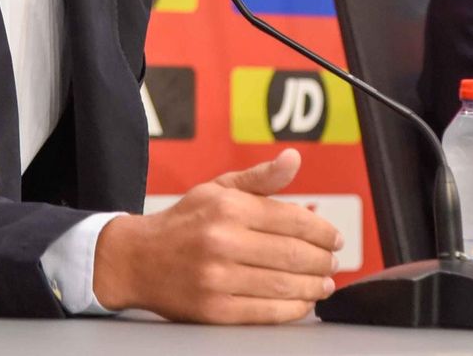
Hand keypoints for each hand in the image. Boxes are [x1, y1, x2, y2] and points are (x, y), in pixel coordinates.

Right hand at [92, 148, 343, 322]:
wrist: (136, 260)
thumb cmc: (183, 223)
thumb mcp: (218, 189)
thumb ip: (260, 179)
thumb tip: (293, 160)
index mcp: (228, 207)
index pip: (293, 220)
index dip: (323, 231)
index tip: (336, 239)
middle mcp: (223, 241)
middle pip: (293, 254)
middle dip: (323, 260)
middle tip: (333, 263)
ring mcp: (217, 278)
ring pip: (284, 285)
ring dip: (313, 287)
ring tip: (323, 284)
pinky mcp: (214, 309)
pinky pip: (266, 312)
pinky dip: (292, 309)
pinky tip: (302, 302)